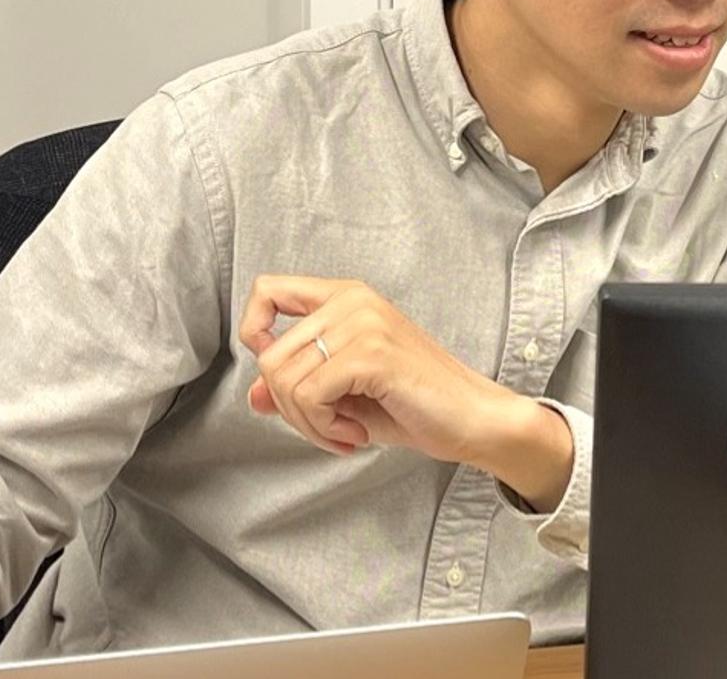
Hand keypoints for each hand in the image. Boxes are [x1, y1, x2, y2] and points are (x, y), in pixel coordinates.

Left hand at [237, 275, 575, 509]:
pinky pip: (308, 396)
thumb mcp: (346, 395)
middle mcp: (352, 300)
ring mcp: (363, 323)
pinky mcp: (372, 354)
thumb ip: (299, 387)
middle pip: (270, 357)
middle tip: (329, 427)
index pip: (266, 291)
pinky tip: (354, 434)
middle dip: (290, 409)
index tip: (283, 379)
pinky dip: (323, 428)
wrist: (472, 418)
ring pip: (284, 380)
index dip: (254, 335)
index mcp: (346, 297)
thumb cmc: (416, 404)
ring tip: (344, 432)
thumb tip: (254, 395)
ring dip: (307, 424)